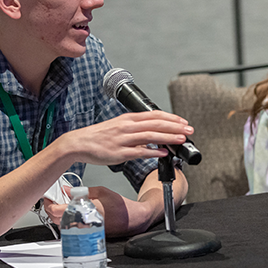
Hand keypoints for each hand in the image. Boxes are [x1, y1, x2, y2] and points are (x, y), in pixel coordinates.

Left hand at [43, 185, 154, 236]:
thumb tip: (66, 190)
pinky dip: (66, 219)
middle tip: (52, 198)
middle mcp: (82, 224)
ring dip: (57, 214)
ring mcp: (84, 231)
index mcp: (84, 211)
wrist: (133, 219)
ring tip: (61, 203)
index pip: (55, 211)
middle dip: (51, 208)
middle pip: (55, 219)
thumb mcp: (100, 191)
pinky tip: (70, 211)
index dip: (48, 203)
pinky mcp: (87, 234)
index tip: (48, 196)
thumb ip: (80, 191)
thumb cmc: (120, 206)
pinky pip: (70, 228)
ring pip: (61, 224)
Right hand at [57, 111, 193, 165]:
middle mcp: (127, 126)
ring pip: (150, 136)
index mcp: (128, 119)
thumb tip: (152, 133)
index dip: (171, 118)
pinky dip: (152, 151)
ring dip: (167, 137)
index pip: (154, 115)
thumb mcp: (118, 126)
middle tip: (188, 129)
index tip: (183, 121)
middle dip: (174, 126)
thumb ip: (135, 128)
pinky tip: (163, 153)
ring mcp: (123, 139)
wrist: (79, 143)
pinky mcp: (119, 152)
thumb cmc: (98, 136)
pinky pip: (139, 152)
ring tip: (181, 139)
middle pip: (155, 124)